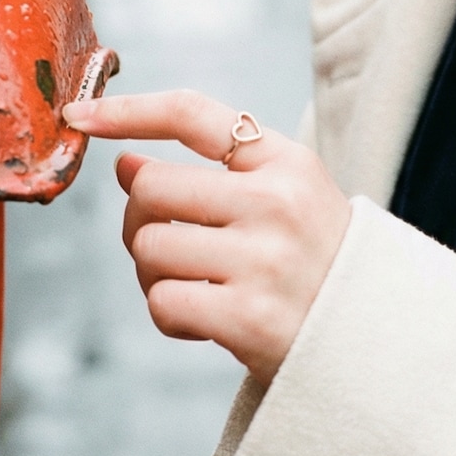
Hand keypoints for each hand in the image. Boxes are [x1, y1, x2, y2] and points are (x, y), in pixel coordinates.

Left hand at [62, 90, 351, 385]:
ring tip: (195, 287)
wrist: (376, 345)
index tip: (80, 115)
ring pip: (149, 247)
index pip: (194, 114)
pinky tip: (206, 322)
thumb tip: (126, 164)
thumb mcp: (292, 198)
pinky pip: (162, 302)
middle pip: (151, 187)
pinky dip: (170, 315)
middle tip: (165, 243)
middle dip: (139, 218)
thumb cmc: (318, 268)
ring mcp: (263, 262)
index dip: (128, 111)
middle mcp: (277, 204)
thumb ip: (220, 174)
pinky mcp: (248, 319)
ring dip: (153, 273)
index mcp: (288, 163)